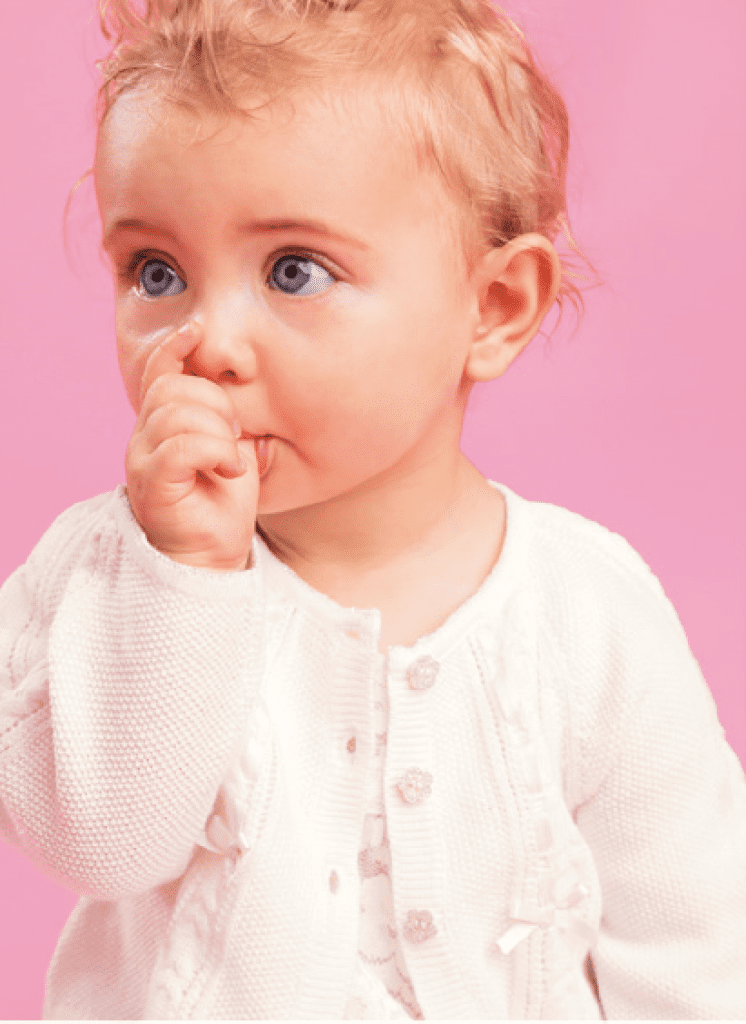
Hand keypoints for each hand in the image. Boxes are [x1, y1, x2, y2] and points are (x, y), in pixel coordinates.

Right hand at [125, 323, 257, 570]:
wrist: (214, 556)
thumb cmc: (223, 504)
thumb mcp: (228, 447)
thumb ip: (220, 416)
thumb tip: (228, 381)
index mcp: (160, 425)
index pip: (159, 372)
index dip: (175, 347)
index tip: (198, 329)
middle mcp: (143, 438)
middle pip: (174, 389)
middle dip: (216, 405)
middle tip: (233, 440)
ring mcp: (142, 461)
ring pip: (178, 415)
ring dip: (218, 433)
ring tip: (230, 461)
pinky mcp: (152, 484)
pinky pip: (180, 447)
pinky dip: (214, 452)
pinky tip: (230, 470)